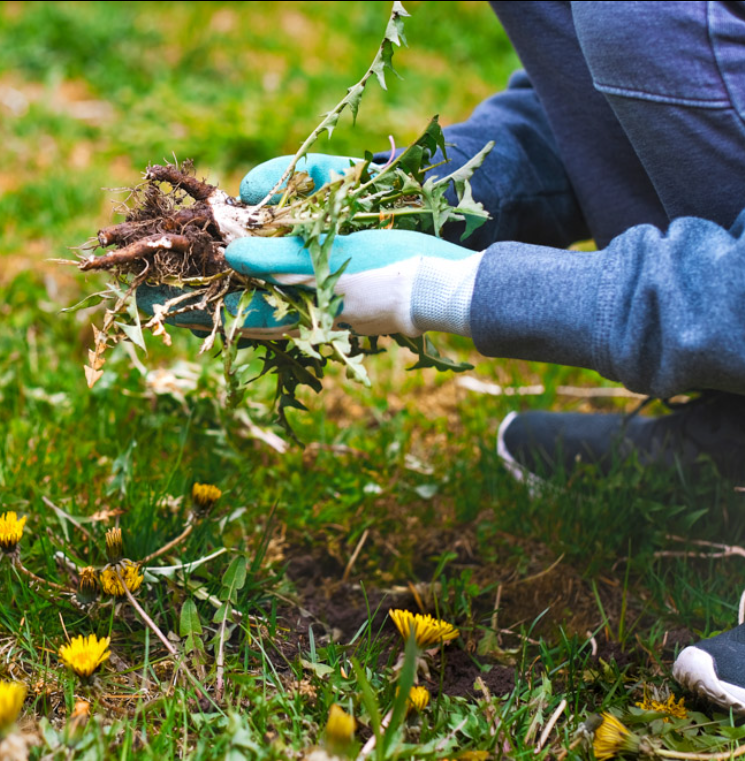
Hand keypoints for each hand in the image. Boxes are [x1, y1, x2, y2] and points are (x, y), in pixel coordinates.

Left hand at [138, 154, 482, 338]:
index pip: (225, 308)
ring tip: (187, 279)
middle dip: (194, 296)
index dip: (185, 301)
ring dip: (220, 287)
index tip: (144, 292)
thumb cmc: (392, 272)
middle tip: (153, 285)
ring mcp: (312, 301)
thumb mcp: (332, 260)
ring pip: (253, 297)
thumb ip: (279, 257)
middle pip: (232, 306)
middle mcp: (296, 309)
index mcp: (294, 309)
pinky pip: (280, 287)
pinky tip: (245, 269)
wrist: (443, 286)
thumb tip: (231, 252)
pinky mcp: (330, 289)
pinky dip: (256, 279)